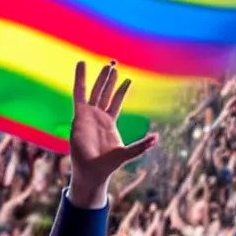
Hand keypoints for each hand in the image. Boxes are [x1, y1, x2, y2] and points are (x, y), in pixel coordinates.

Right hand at [69, 61, 158, 208]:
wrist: (91, 171)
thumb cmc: (107, 165)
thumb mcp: (127, 153)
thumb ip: (141, 145)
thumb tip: (156, 138)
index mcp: (109, 122)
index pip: (116, 102)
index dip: (121, 90)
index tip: (127, 79)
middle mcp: (98, 116)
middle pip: (105, 93)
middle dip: (109, 79)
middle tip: (113, 64)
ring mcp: (88, 115)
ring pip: (94, 90)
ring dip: (100, 78)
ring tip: (106, 64)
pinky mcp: (79, 115)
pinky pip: (79, 93)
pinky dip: (80, 79)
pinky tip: (81, 65)